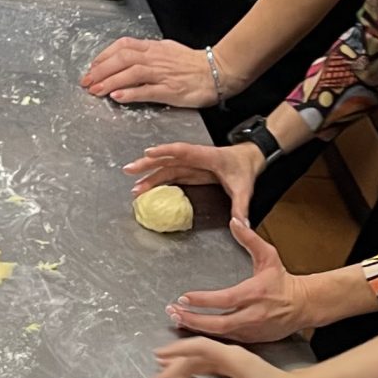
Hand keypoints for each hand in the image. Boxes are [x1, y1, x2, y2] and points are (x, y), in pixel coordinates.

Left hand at [83, 36, 223, 107]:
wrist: (217, 71)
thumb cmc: (193, 65)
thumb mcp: (167, 51)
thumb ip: (148, 54)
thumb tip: (129, 58)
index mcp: (154, 48)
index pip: (123, 46)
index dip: (104, 56)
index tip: (92, 67)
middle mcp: (155, 58)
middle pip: (122, 59)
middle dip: (101, 70)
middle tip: (86, 81)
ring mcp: (162, 74)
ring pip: (130, 73)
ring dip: (110, 81)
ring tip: (95, 90)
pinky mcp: (170, 90)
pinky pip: (146, 90)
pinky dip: (130, 93)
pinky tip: (117, 96)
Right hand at [126, 139, 261, 222]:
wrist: (248, 159)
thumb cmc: (244, 169)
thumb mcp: (244, 189)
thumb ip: (240, 207)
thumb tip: (241, 225)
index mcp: (207, 156)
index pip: (183, 151)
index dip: (166, 151)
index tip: (149, 153)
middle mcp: (194, 158)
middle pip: (167, 158)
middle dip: (148, 163)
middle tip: (129, 169)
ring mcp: (190, 164)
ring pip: (165, 166)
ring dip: (148, 174)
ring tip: (133, 185)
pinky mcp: (189, 170)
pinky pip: (169, 173)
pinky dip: (157, 179)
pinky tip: (146, 186)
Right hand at [147, 335, 305, 377]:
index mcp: (234, 359)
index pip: (201, 348)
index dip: (178, 351)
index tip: (160, 358)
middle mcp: (229, 356)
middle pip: (193, 357)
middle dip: (171, 371)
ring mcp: (229, 361)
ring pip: (196, 362)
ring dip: (176, 372)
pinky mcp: (230, 368)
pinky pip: (203, 367)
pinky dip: (187, 373)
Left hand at [170, 219, 312, 344]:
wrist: (304, 305)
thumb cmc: (282, 281)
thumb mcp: (269, 256)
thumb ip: (250, 239)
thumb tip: (235, 220)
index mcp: (255, 293)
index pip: (225, 299)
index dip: (203, 300)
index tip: (184, 297)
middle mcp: (253, 314)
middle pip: (218, 323)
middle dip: (193, 319)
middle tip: (174, 312)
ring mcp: (252, 330)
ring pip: (220, 334)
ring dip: (197, 327)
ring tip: (178, 319)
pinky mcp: (251, 340)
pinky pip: (226, 339)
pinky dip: (209, 335)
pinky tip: (194, 328)